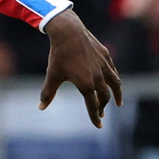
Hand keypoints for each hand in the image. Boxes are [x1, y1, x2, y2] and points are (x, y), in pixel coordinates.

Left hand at [39, 9, 122, 126]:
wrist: (69, 31)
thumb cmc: (59, 55)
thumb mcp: (52, 75)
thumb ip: (48, 93)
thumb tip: (40, 107)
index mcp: (86, 84)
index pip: (93, 106)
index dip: (95, 117)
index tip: (98, 126)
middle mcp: (98, 77)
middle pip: (104, 97)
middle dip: (102, 107)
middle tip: (101, 114)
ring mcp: (104, 66)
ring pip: (115, 84)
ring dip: (117, 95)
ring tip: (118, 103)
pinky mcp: (105, 55)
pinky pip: (113, 71)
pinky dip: (114, 79)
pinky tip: (114, 81)